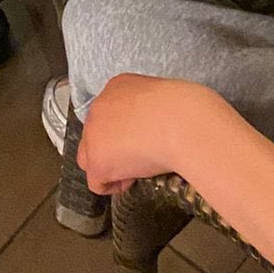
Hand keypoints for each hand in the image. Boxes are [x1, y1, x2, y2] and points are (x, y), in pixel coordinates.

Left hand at [76, 75, 218, 195]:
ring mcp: (94, 134)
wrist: (181, 124)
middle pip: (94, 135)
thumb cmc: (184, 111)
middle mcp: (99, 106)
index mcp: (117, 86)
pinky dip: (114, 185)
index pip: (108, 114)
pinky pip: (97, 182)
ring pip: (89, 158)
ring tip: (135, 169)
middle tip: (137, 156)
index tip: (141, 139)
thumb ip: (147, 110)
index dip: (123, 131)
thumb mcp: (162, 99)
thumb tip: (151, 128)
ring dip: (109, 166)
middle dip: (112, 148)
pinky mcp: (97, 161)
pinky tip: (133, 179)